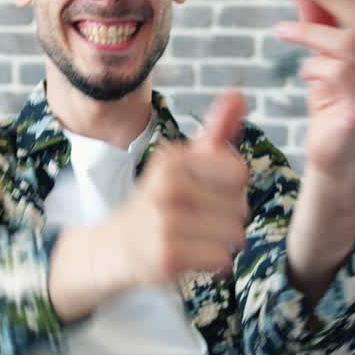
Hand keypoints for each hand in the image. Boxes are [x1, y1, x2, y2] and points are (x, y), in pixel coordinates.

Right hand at [100, 88, 250, 288]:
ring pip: (235, 234)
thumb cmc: (158, 202)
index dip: (231, 187)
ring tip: (193, 238)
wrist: (113, 248)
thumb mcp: (181, 163)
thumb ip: (214, 130)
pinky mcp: (168, 256)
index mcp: (172, 159)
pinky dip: (213, 262)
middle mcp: (167, 186)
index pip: (239, 173)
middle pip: (241, 206)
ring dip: (221, 242)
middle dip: (227, 217)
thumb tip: (238, 93)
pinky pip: (222, 258)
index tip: (206, 192)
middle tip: (195, 219)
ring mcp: (165, 222)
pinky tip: (191, 256)